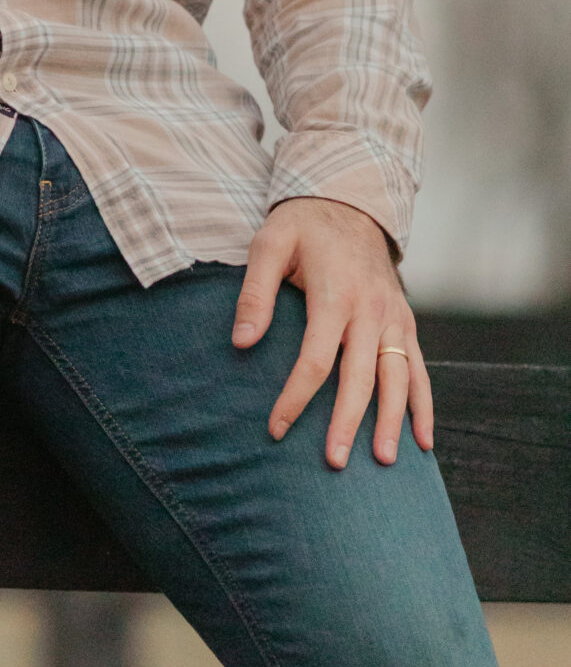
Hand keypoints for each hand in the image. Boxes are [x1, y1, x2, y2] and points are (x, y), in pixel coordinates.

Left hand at [233, 196, 432, 469]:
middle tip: (335, 464)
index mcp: (334, 294)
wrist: (350, 202)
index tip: (277, 428)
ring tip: (385, 462)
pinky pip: (418, 368)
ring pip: (398, 378)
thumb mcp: (269, 244)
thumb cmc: (301, 226)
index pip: (316, 358)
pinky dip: (423, 404)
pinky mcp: (406, 321)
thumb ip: (255, 292)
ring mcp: (394, 317)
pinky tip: (422, 440)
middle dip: (347, 422)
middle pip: (361, 376)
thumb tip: (243, 342)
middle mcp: (371, 310)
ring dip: (394, 421)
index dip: (296, 397)